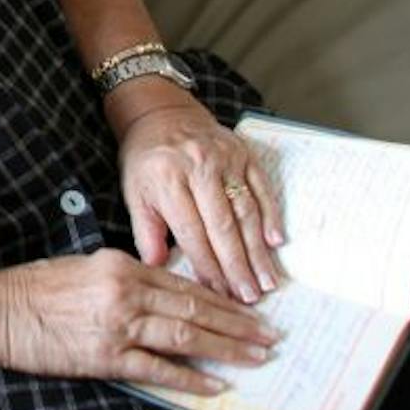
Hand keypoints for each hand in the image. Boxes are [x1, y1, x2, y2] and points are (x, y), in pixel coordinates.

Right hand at [0, 249, 279, 395]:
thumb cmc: (37, 287)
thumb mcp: (87, 265)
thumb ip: (128, 275)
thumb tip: (167, 291)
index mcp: (122, 264)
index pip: (185, 282)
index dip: (223, 298)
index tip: (251, 309)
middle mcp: (126, 291)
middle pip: (196, 309)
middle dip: (239, 324)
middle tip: (270, 335)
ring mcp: (118, 325)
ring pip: (187, 337)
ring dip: (227, 348)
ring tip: (257, 357)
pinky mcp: (107, 357)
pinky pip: (159, 369)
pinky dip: (191, 378)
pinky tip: (216, 385)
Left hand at [116, 98, 285, 303]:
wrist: (161, 113)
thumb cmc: (147, 160)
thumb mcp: (134, 192)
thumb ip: (146, 230)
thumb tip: (157, 267)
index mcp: (168, 179)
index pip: (191, 232)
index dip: (206, 266)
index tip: (218, 294)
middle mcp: (199, 167)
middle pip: (223, 226)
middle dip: (238, 266)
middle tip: (250, 297)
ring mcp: (225, 159)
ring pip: (246, 210)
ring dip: (258, 249)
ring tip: (267, 280)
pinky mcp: (244, 153)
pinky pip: (262, 187)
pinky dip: (271, 215)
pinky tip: (275, 241)